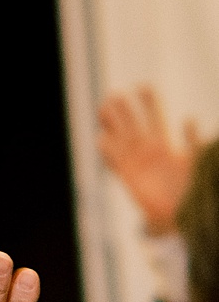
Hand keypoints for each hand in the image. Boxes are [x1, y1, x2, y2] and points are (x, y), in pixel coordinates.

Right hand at [98, 88, 198, 234]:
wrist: (185, 214)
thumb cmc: (196, 189)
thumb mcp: (199, 161)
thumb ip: (194, 142)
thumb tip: (189, 118)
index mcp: (166, 145)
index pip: (155, 118)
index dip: (148, 103)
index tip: (143, 86)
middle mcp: (149, 151)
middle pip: (132, 126)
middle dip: (124, 110)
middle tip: (114, 94)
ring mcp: (136, 164)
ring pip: (120, 139)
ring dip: (112, 125)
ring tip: (103, 107)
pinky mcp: (129, 178)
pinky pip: (115, 162)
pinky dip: (108, 151)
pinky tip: (101, 138)